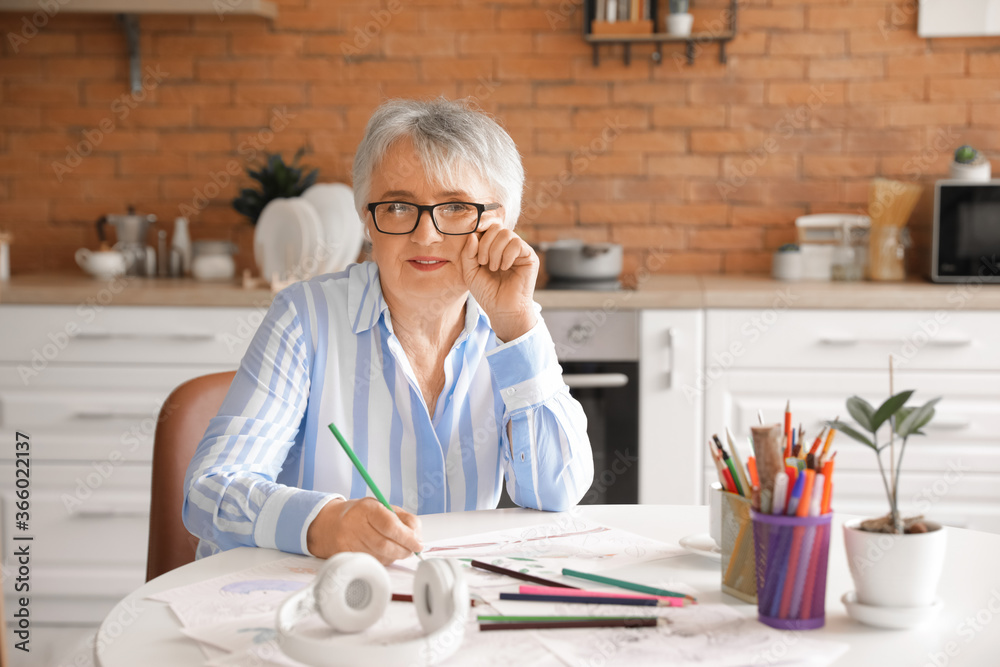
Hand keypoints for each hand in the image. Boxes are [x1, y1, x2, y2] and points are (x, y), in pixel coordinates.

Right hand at [306, 497, 421, 563]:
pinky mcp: (344, 557)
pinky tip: (383, 553)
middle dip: (404, 550)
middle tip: (412, 549)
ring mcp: (347, 543)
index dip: (407, 537)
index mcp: (366, 508)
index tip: (418, 544)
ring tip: (397, 548)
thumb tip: (418, 538)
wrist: (328, 525)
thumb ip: (403, 519)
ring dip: (395, 556)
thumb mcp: (382, 507)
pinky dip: (383, 560)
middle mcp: (354, 525)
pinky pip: (371, 563)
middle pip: (386, 545)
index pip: (390, 525)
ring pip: (380, 557)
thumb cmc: (361, 514)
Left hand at [460, 220, 538, 341]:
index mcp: (493, 247)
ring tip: (493, 268)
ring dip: (495, 251)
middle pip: (496, 227)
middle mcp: (506, 246)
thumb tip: (473, 234)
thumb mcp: (470, 272)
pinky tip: (505, 267)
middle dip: (485, 243)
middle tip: (482, 262)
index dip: (480, 227)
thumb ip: (468, 253)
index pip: (487, 227)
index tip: (472, 235)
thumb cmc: (487, 292)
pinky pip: (517, 244)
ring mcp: (519, 251)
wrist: (502, 309)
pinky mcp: (529, 257)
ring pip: (506, 234)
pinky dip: (507, 255)